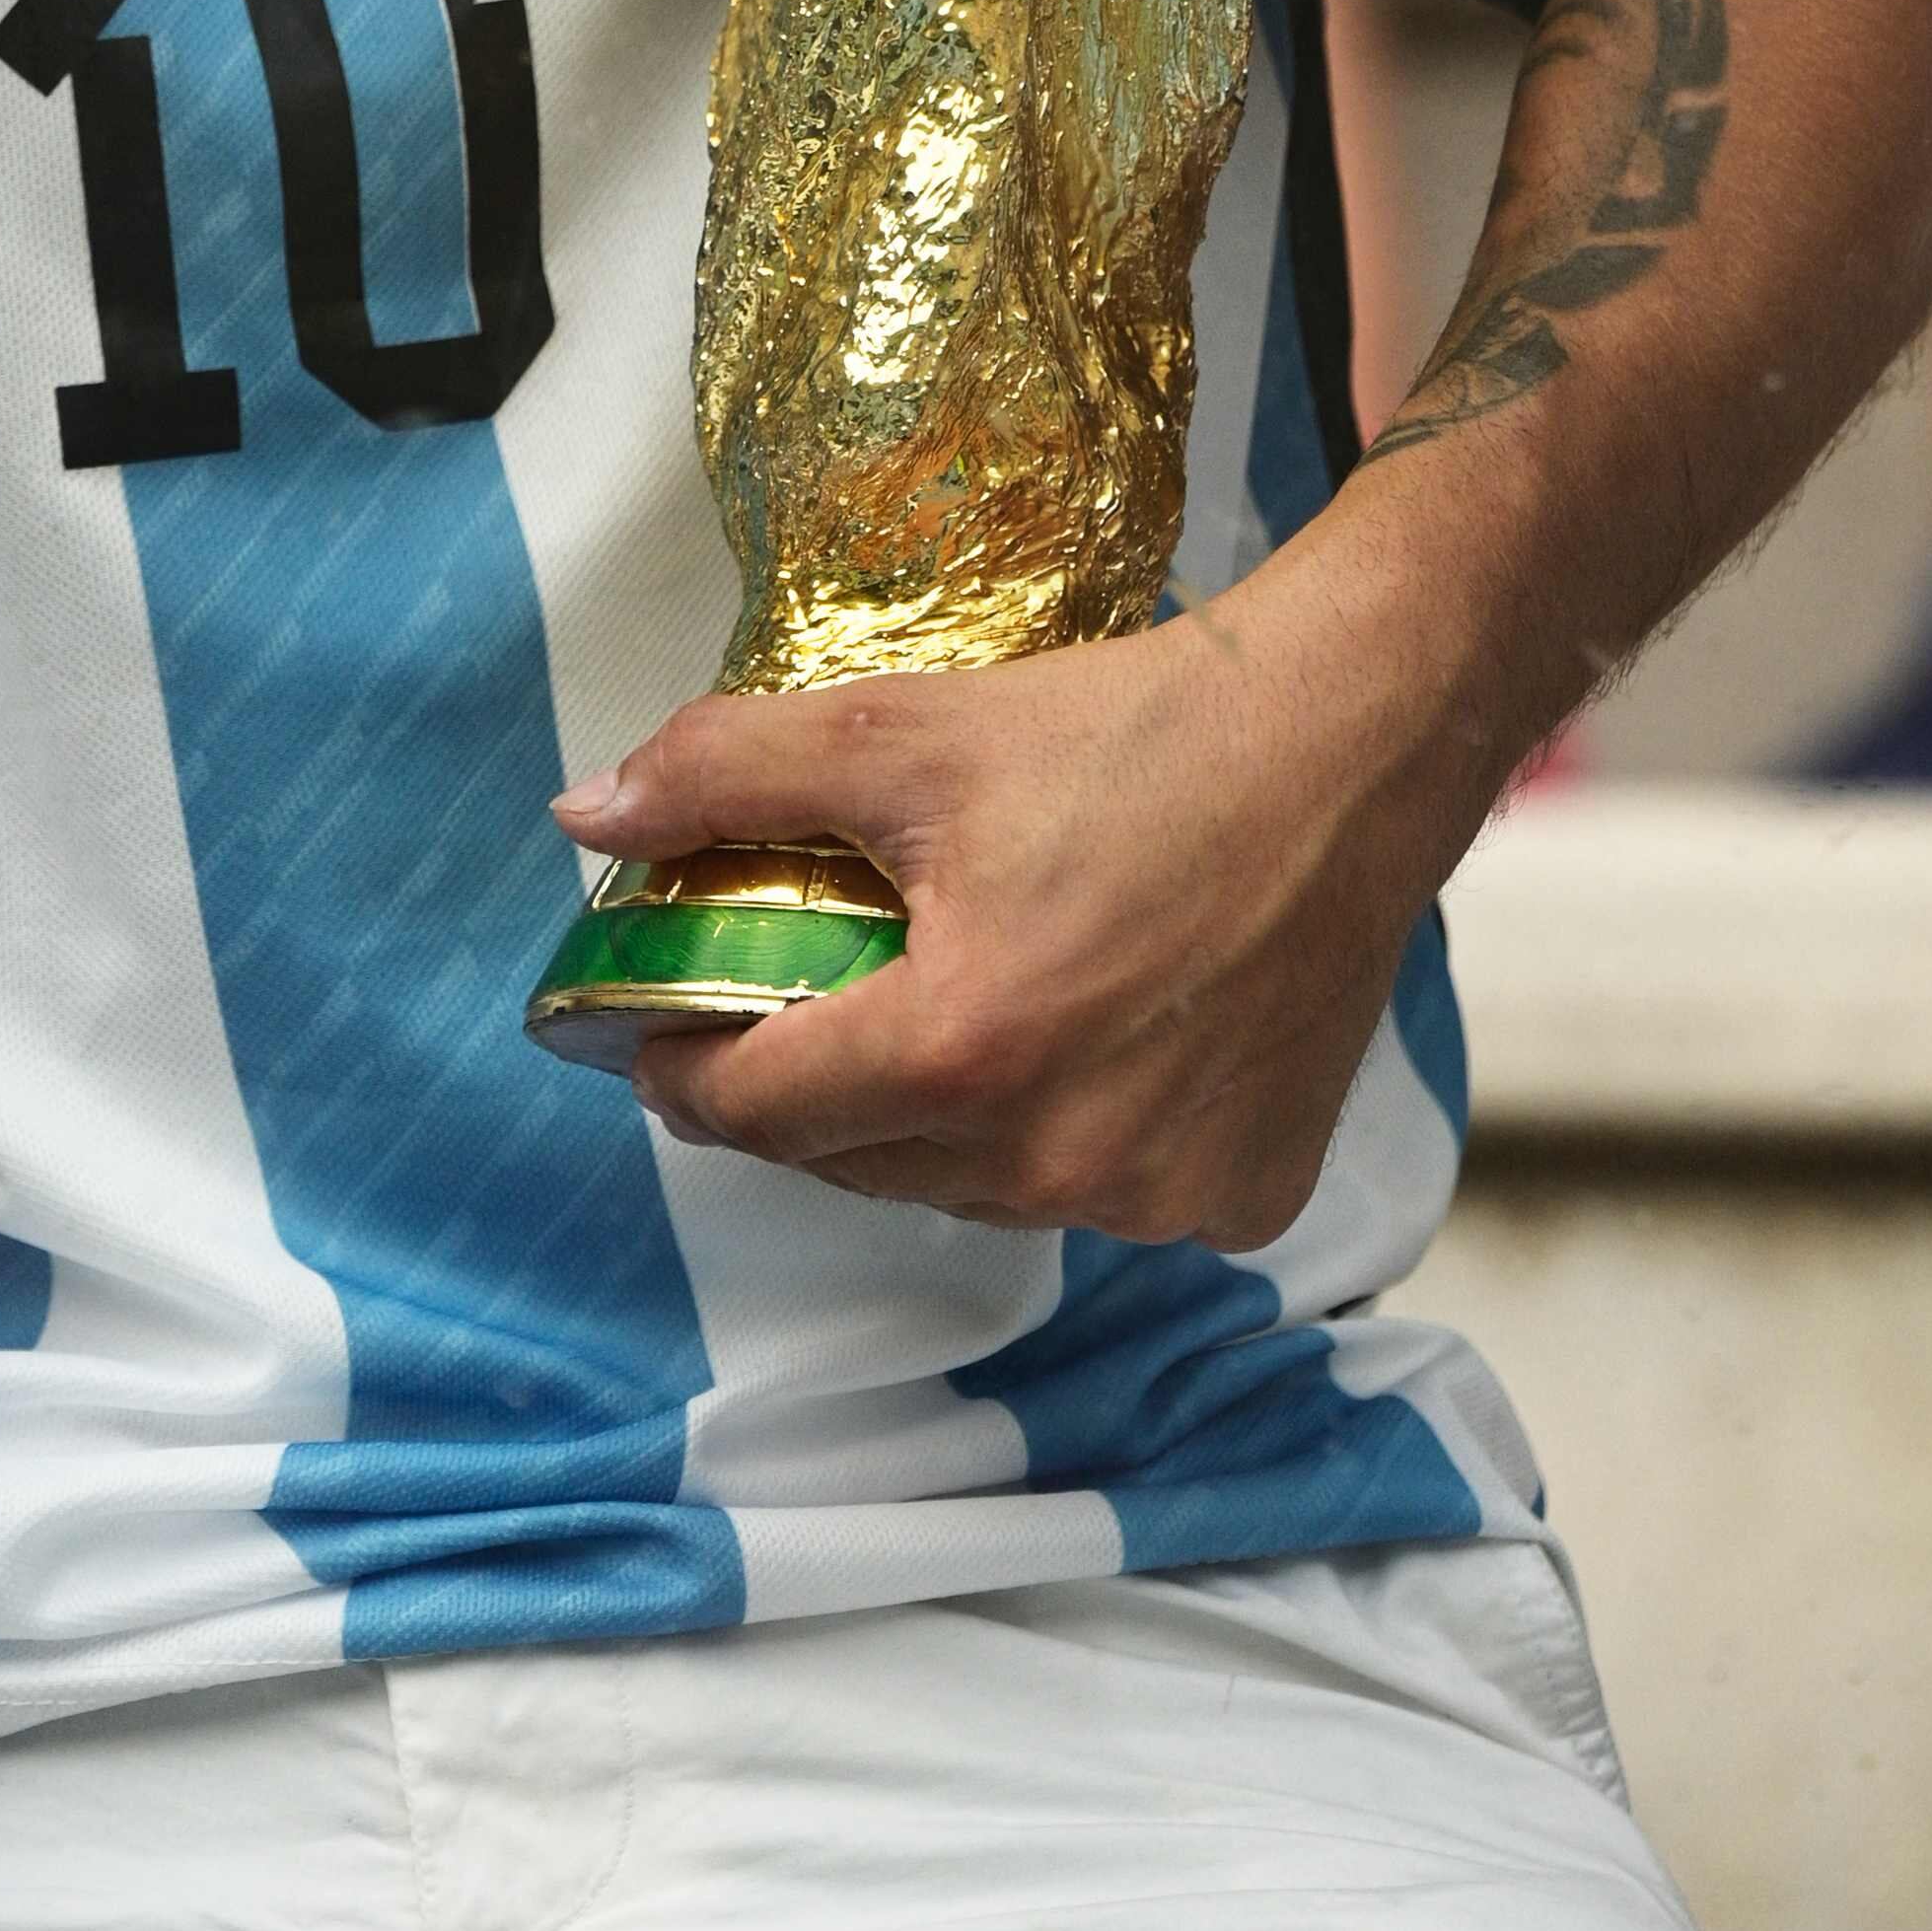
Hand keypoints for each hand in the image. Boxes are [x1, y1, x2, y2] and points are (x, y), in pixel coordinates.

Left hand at [555, 559, 1476, 1244]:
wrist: (1352, 743)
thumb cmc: (1129, 731)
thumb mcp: (901, 730)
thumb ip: (724, 775)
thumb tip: (579, 814)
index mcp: (962, 1052)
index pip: (755, 1111)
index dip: (683, 1070)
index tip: (654, 1032)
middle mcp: (1058, 1157)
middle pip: (859, 1160)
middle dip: (804, 1093)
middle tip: (791, 1007)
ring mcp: (1159, 1194)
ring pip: (978, 1187)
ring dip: (937, 1121)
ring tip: (941, 1015)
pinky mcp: (1245, 1200)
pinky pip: (1105, 1193)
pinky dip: (1070, 1136)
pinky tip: (1081, 1044)